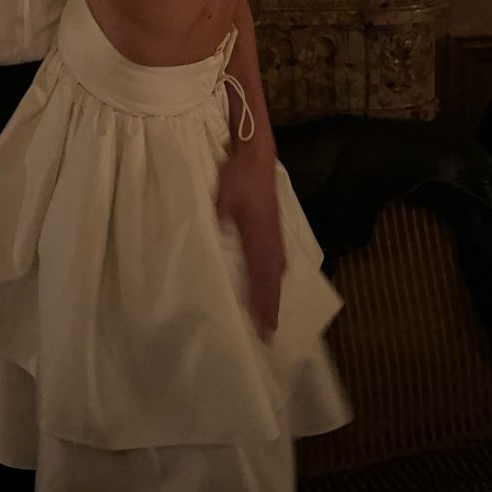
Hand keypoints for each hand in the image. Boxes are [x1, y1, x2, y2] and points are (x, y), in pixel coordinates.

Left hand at [216, 151, 285, 339]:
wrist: (257, 157)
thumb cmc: (238, 177)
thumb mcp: (221, 198)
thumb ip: (217, 220)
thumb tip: (213, 240)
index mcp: (258, 237)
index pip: (259, 276)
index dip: (260, 302)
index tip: (260, 326)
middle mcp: (270, 240)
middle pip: (272, 280)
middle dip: (270, 307)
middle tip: (268, 335)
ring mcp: (275, 235)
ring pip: (276, 271)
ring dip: (274, 294)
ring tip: (271, 317)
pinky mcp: (274, 228)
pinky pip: (278, 261)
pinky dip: (276, 278)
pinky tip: (273, 283)